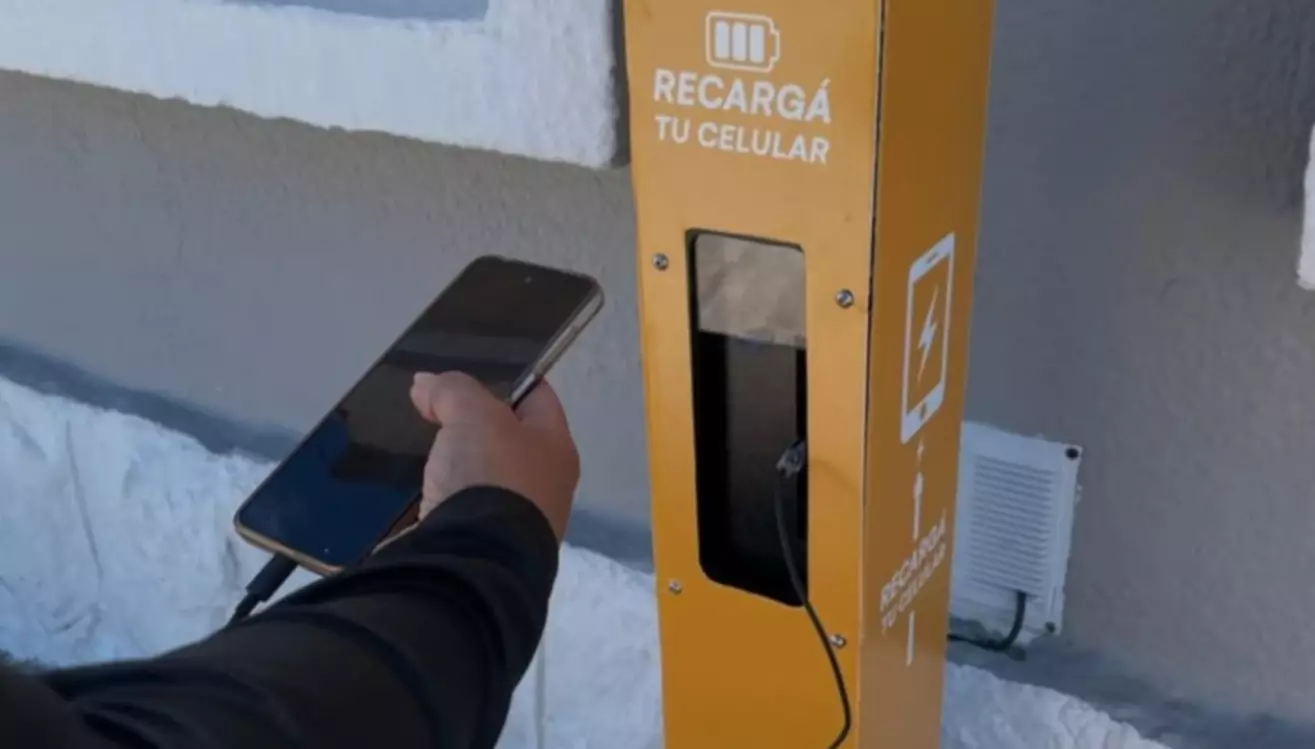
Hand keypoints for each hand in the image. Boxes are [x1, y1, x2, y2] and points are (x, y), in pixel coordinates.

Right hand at [409, 371, 579, 540]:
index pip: (538, 398)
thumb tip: (425, 384)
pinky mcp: (483, 545)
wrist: (475, 559)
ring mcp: (515, 520)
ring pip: (483, 476)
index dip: (508, 379)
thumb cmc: (492, 476)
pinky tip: (420, 488)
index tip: (470, 371)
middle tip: (436, 408)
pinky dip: (443, 496)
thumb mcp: (473, 415)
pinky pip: (462, 508)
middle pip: (508, 439)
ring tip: (422, 448)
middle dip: (474, 424)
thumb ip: (452, 391)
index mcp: (557, 448)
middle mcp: (544, 485)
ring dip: (456, 463)